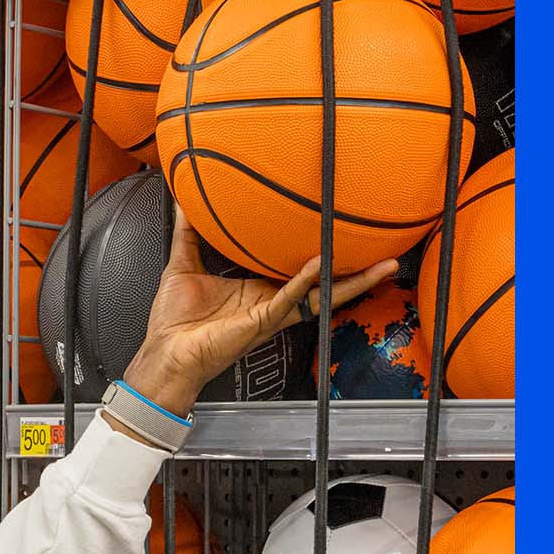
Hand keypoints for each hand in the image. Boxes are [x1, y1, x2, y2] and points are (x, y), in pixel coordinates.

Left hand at [123, 219, 398, 415]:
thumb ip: (188, 234)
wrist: (166, 351)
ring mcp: (272, 311)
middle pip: (324, 283)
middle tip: (387, 252)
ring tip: (382, 264)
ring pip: (321, 293)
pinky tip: (322, 266)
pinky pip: (290, 299)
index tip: (342, 233)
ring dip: (352, 280)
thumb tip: (184, 202)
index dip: (322, 254)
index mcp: (258, 287)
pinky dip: (306, 282)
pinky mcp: (263, 320)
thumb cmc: (176, 319)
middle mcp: (272, 300)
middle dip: (357, 271)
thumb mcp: (183, 266)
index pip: (299, 269)